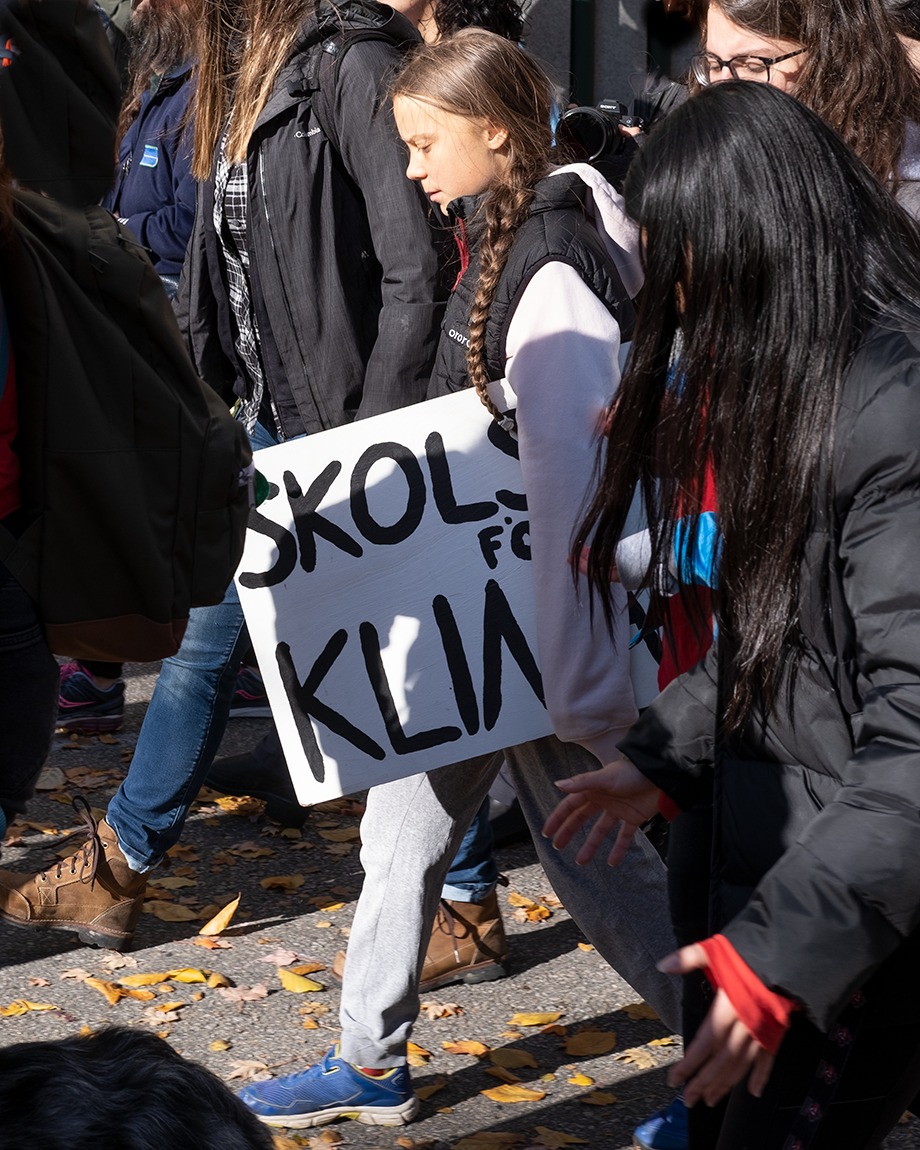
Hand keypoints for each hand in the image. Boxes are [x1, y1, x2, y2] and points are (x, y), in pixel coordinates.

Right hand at [542, 758, 659, 865]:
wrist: (660, 775)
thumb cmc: (631, 772)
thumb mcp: (605, 778)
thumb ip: (582, 783)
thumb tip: (558, 784)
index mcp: (593, 789)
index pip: (570, 806)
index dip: (558, 818)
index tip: (547, 833)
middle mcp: (603, 800)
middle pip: (582, 818)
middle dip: (569, 832)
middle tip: (558, 847)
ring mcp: (618, 810)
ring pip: (600, 830)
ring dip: (591, 845)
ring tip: (581, 861)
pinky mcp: (633, 818)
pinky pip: (624, 836)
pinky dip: (619, 849)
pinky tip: (612, 862)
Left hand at [659, 945, 775, 1106]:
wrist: (789, 956)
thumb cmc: (749, 954)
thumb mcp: (715, 950)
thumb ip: (689, 958)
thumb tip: (662, 965)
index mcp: (729, 1007)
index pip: (705, 1043)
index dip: (689, 1064)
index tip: (674, 1080)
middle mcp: (745, 1025)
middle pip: (722, 1061)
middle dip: (704, 1082)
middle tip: (689, 1100)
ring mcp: (762, 1032)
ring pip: (742, 1064)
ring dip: (725, 1084)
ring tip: (710, 1100)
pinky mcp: (776, 1033)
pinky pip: (768, 1060)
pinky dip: (761, 1076)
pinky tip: (754, 1092)